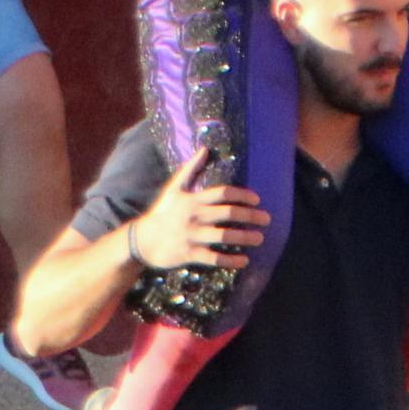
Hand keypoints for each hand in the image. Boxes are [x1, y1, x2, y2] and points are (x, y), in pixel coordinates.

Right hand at [131, 147, 266, 273]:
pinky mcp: (190, 253)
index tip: (257, 200)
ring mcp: (192, 235)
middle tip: (266, 220)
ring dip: (245, 237)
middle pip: (228, 213)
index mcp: (193, 199)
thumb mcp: (173, 189)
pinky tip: (244, 260)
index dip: (242, 195)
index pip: (223, 193)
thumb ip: (190, 169)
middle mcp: (194, 216)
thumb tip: (205, 149)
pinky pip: (214, 257)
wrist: (142, 240)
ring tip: (259, 238)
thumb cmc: (161, 213)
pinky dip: (230, 260)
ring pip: (224, 235)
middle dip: (250, 216)